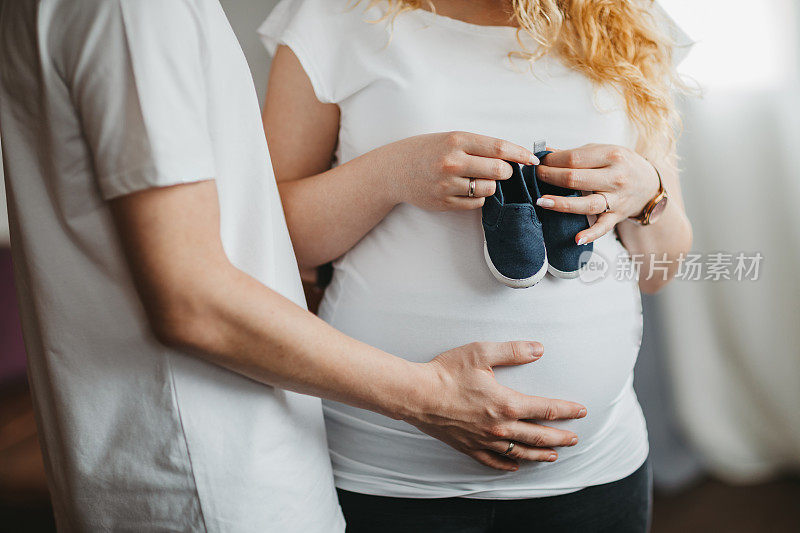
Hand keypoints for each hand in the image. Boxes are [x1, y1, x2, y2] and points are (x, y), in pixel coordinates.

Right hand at [382, 131, 537, 211]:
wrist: (394, 170)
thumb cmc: (427, 151)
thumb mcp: (451, 138)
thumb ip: (479, 146)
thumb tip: (513, 157)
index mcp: (456, 141)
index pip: (499, 148)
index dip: (520, 155)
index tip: (532, 159)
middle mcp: (452, 162)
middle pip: (499, 171)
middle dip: (507, 172)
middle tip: (502, 170)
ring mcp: (448, 184)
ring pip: (489, 189)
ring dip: (491, 186)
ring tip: (479, 179)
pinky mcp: (444, 203)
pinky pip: (476, 204)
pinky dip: (478, 198)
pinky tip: (466, 190)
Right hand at [406, 341, 586, 470]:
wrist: (417, 394)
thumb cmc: (446, 372)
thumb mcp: (481, 353)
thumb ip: (513, 351)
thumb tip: (538, 349)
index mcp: (507, 403)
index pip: (546, 409)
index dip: (566, 410)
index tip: (580, 411)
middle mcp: (500, 427)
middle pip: (538, 435)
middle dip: (560, 437)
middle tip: (574, 439)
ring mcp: (484, 440)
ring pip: (520, 451)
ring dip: (540, 454)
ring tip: (553, 455)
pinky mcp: (469, 446)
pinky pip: (493, 461)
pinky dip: (508, 464)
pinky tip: (515, 465)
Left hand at [535, 144, 659, 244]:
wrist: (649, 183)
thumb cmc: (622, 165)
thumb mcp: (603, 151)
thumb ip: (576, 154)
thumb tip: (546, 153)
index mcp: (611, 156)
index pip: (574, 158)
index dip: (552, 161)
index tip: (539, 162)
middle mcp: (615, 178)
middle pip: (576, 178)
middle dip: (551, 177)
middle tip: (536, 176)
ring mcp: (617, 199)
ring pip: (586, 203)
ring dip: (562, 204)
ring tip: (542, 201)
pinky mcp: (617, 216)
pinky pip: (603, 227)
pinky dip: (591, 234)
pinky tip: (577, 239)